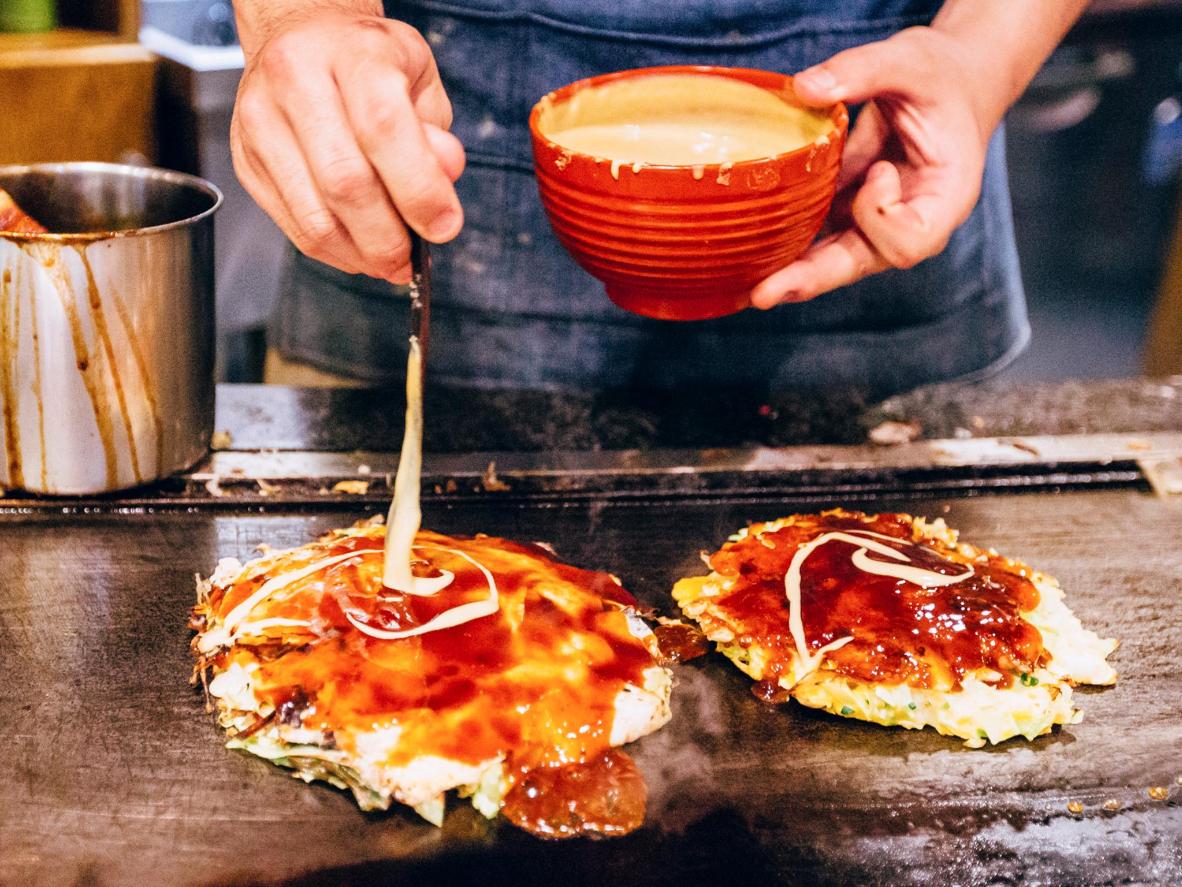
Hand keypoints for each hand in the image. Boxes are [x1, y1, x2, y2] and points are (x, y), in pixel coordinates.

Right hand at [230, 9, 464, 282]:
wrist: (303, 37)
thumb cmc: (369, 63)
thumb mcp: (420, 80)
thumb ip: (436, 134)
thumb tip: (444, 180)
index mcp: (352, 52)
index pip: (384, 129)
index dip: (419, 191)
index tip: (444, 227)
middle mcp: (296, 79)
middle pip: (345, 183)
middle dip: (388, 238)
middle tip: (412, 258)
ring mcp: (260, 120)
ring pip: (315, 217)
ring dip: (361, 255)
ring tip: (389, 260)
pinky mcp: (245, 159)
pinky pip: (294, 226)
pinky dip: (334, 251)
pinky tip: (357, 248)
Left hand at [750, 26, 994, 307]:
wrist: (945, 84)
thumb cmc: (940, 76)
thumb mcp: (910, 60)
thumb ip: (862, 71)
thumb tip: (802, 89)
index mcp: (946, 197)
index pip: (912, 239)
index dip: (882, 214)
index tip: (877, 170)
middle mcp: (913, 222)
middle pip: (861, 263)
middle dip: (813, 277)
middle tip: (765, 293)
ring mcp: (879, 224)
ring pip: (834, 260)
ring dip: (793, 272)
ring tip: (749, 290)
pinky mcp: (850, 213)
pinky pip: (818, 236)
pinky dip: (788, 243)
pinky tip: (751, 253)